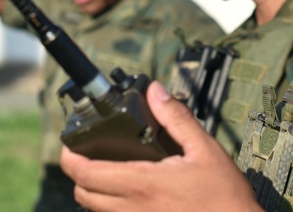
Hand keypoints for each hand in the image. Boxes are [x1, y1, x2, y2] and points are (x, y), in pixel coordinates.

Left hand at [61, 81, 260, 211]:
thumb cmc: (224, 196)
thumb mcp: (204, 149)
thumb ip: (176, 118)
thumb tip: (155, 92)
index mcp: (142, 183)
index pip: (86, 173)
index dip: (69, 158)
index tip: (68, 146)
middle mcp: (133, 208)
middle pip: (82, 195)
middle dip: (78, 174)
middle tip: (89, 156)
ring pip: (94, 211)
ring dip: (93, 192)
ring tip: (108, 172)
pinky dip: (110, 207)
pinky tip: (130, 193)